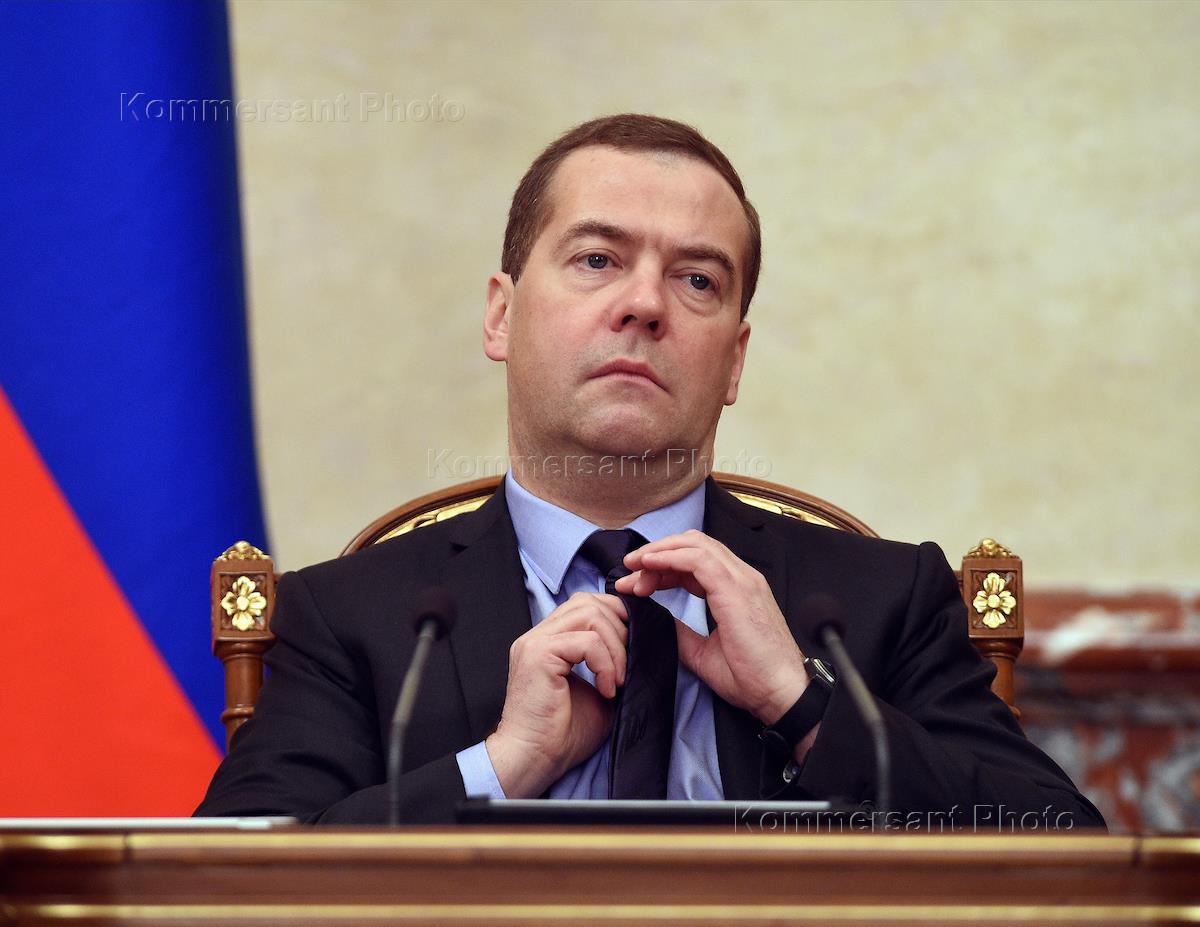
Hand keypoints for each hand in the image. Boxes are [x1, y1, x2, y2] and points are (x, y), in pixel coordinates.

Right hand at [485, 592, 627, 797]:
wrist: (535, 759)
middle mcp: (538, 635)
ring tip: (617, 679)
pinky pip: (587, 641)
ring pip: (590, 614)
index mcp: (549, 640)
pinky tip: (606, 688)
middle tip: (627, 665)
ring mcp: (535, 642)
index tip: (633, 646)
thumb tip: (639, 647)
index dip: (615, 617)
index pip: (585, 604)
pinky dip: (605, 663)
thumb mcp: (598, 690)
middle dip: (620, 628)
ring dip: (615, 646)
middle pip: (589, 601)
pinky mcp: (538, 654)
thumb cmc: (563, 734)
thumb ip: (610, 664)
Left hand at [614, 529, 807, 724]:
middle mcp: (741, 578)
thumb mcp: (705, 653)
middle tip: (628, 572)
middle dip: (657, 554)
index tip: (635, 585)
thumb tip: (659, 621)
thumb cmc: (753, 678)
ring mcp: (742, 580)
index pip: (695, 561)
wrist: (782, 695)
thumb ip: (683, 633)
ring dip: (659, 552)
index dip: (662, 567)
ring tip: (633, 566)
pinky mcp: (737, 590)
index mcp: (736, 589)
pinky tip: (648, 566)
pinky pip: (698, 560)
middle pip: (692, 546)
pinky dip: (669, 557)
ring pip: (694, 545)